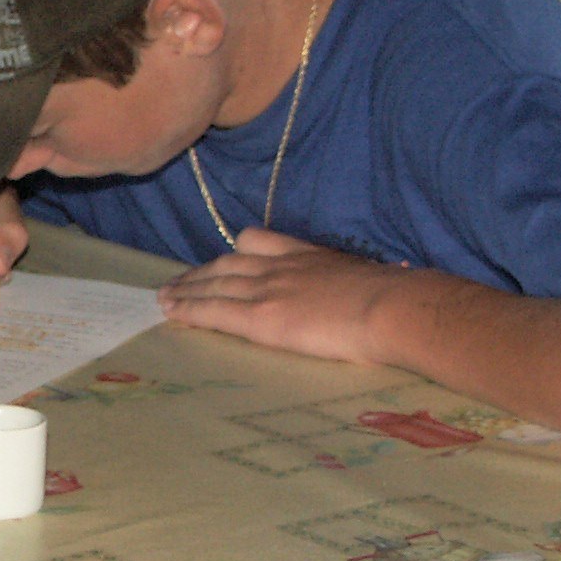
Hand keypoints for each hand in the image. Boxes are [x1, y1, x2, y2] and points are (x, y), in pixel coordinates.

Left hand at [158, 228, 397, 361]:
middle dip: (200, 273)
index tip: (219, 259)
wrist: (391, 307)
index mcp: (307, 256)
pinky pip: (214, 311)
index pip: (258, 243)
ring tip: (165, 297)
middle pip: (227, 263)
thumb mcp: (370, 279)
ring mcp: (267, 289)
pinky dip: (189, 309)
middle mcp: (280, 266)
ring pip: (214, 284)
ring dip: (186, 290)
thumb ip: (357, 284)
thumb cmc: (395, 300)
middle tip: (178, 282)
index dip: (233, 253)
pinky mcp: (260, 317)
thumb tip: (376, 291)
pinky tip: (171, 313)